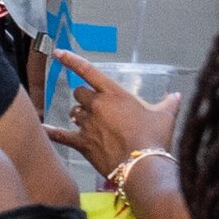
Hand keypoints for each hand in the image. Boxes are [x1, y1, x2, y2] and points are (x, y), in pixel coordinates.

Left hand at [43, 45, 170, 187]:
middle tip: (96, 108)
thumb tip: (176, 96)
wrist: (143, 165)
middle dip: (85, 99)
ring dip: (79, 115)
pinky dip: (52, 133)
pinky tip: (42, 130)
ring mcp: (88, 124)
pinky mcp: (82, 143)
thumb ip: (168, 103)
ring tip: (88, 122)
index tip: (58, 52)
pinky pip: (61, 135)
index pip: (88, 71)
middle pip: (80, 94)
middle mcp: (97, 106)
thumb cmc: (154, 138)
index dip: (71, 60)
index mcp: (114, 94)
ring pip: (74, 112)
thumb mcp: (164, 116)